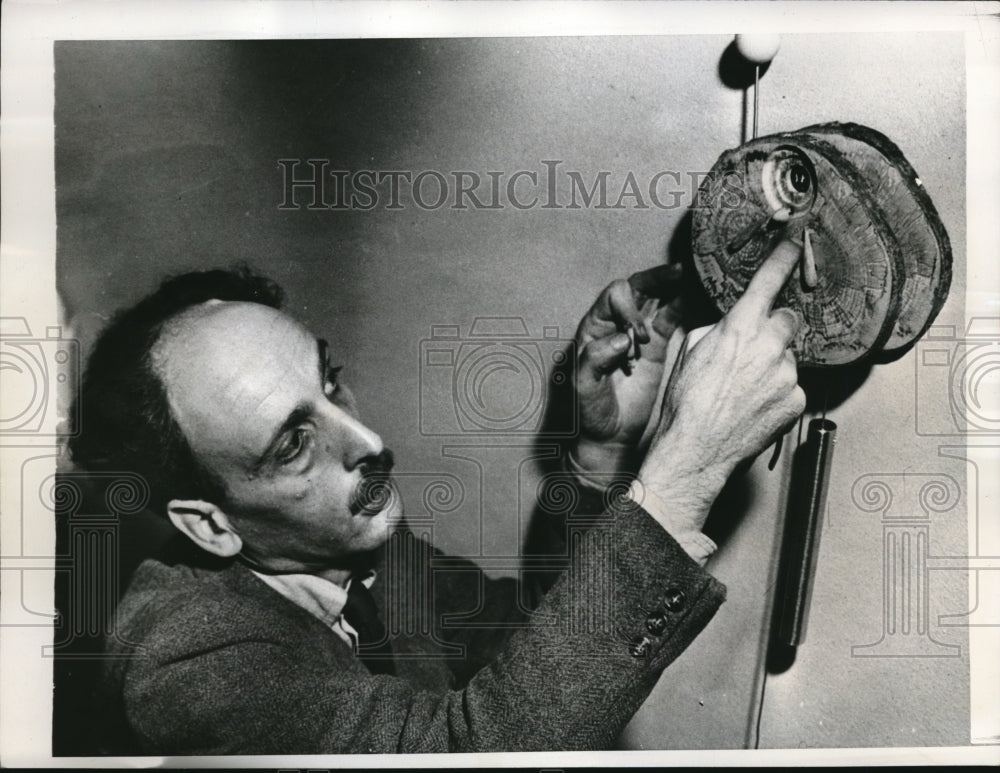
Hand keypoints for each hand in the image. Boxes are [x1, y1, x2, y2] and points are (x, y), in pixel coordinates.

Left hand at [572, 263, 684, 476]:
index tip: (640, 339)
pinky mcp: (655, 347)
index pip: (613, 298)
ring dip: (671, 285)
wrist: (608, 436)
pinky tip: (697, 294)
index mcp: (594, 328)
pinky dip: (682, 305)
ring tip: (692, 273)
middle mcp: (615, 325)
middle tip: (679, 271)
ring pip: (655, 298)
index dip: (630, 309)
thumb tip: (620, 339)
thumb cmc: (589, 413)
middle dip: (656, 279)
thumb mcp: (583, 387)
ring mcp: (637, 334)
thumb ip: (595, 359)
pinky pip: (670, 318)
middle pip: (636, 288)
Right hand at [636, 240, 806, 532]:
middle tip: (747, 354)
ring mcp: (787, 375)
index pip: (769, 280)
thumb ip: (719, 329)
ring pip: (787, 357)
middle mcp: (770, 347)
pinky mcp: (797, 401)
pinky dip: (776, 392)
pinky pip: (791, 385)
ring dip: (771, 366)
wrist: (694, 451)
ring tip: (741, 390)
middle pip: (786, 321)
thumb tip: (734, 326)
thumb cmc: (684, 402)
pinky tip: (753, 406)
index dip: (786, 253)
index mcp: (739, 328)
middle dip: (771, 331)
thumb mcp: (690, 350)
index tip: (799, 230)